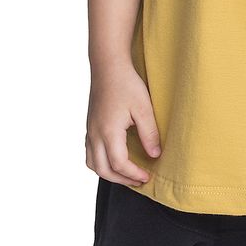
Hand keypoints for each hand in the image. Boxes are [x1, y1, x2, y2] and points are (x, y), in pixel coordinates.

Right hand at [85, 62, 162, 186]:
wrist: (108, 66)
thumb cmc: (126, 84)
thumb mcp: (143, 108)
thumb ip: (149, 133)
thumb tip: (154, 155)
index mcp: (108, 132)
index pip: (119, 164)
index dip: (134, 174)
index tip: (147, 176)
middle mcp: (95, 134)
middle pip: (103, 170)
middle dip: (121, 179)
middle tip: (139, 180)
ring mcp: (90, 130)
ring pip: (93, 163)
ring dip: (109, 173)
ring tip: (126, 173)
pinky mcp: (90, 125)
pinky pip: (90, 153)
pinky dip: (101, 162)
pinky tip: (114, 157)